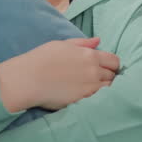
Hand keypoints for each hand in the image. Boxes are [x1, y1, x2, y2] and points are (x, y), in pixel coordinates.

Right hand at [0, 37, 120, 111]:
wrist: (27, 79)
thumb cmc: (41, 59)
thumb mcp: (62, 45)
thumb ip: (83, 43)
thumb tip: (98, 41)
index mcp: (90, 55)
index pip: (114, 61)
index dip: (112, 64)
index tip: (107, 67)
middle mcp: (93, 71)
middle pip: (113, 75)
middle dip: (109, 76)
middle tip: (99, 78)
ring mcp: (89, 87)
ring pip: (108, 88)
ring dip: (104, 87)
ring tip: (93, 87)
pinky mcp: (82, 100)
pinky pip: (97, 99)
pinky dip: (96, 97)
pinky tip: (86, 94)